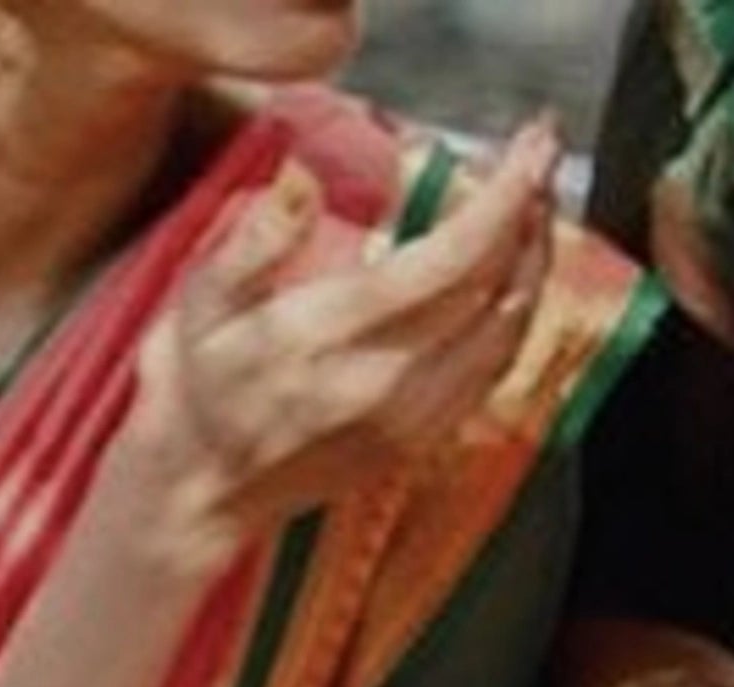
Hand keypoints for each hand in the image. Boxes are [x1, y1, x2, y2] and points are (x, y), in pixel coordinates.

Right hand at [114, 116, 564, 578]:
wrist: (195, 497)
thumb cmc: (194, 391)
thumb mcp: (200, 303)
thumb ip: (256, 241)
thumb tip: (302, 179)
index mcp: (336, 334)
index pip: (455, 257)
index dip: (507, 195)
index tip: (533, 142)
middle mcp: (387, 382)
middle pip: (497, 288)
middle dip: (531, 214)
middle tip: (539, 160)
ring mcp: (408, 419)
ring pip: (507, 332)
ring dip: (532, 264)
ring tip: (532, 210)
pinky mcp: (416, 443)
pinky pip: (491, 372)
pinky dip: (515, 316)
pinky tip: (510, 280)